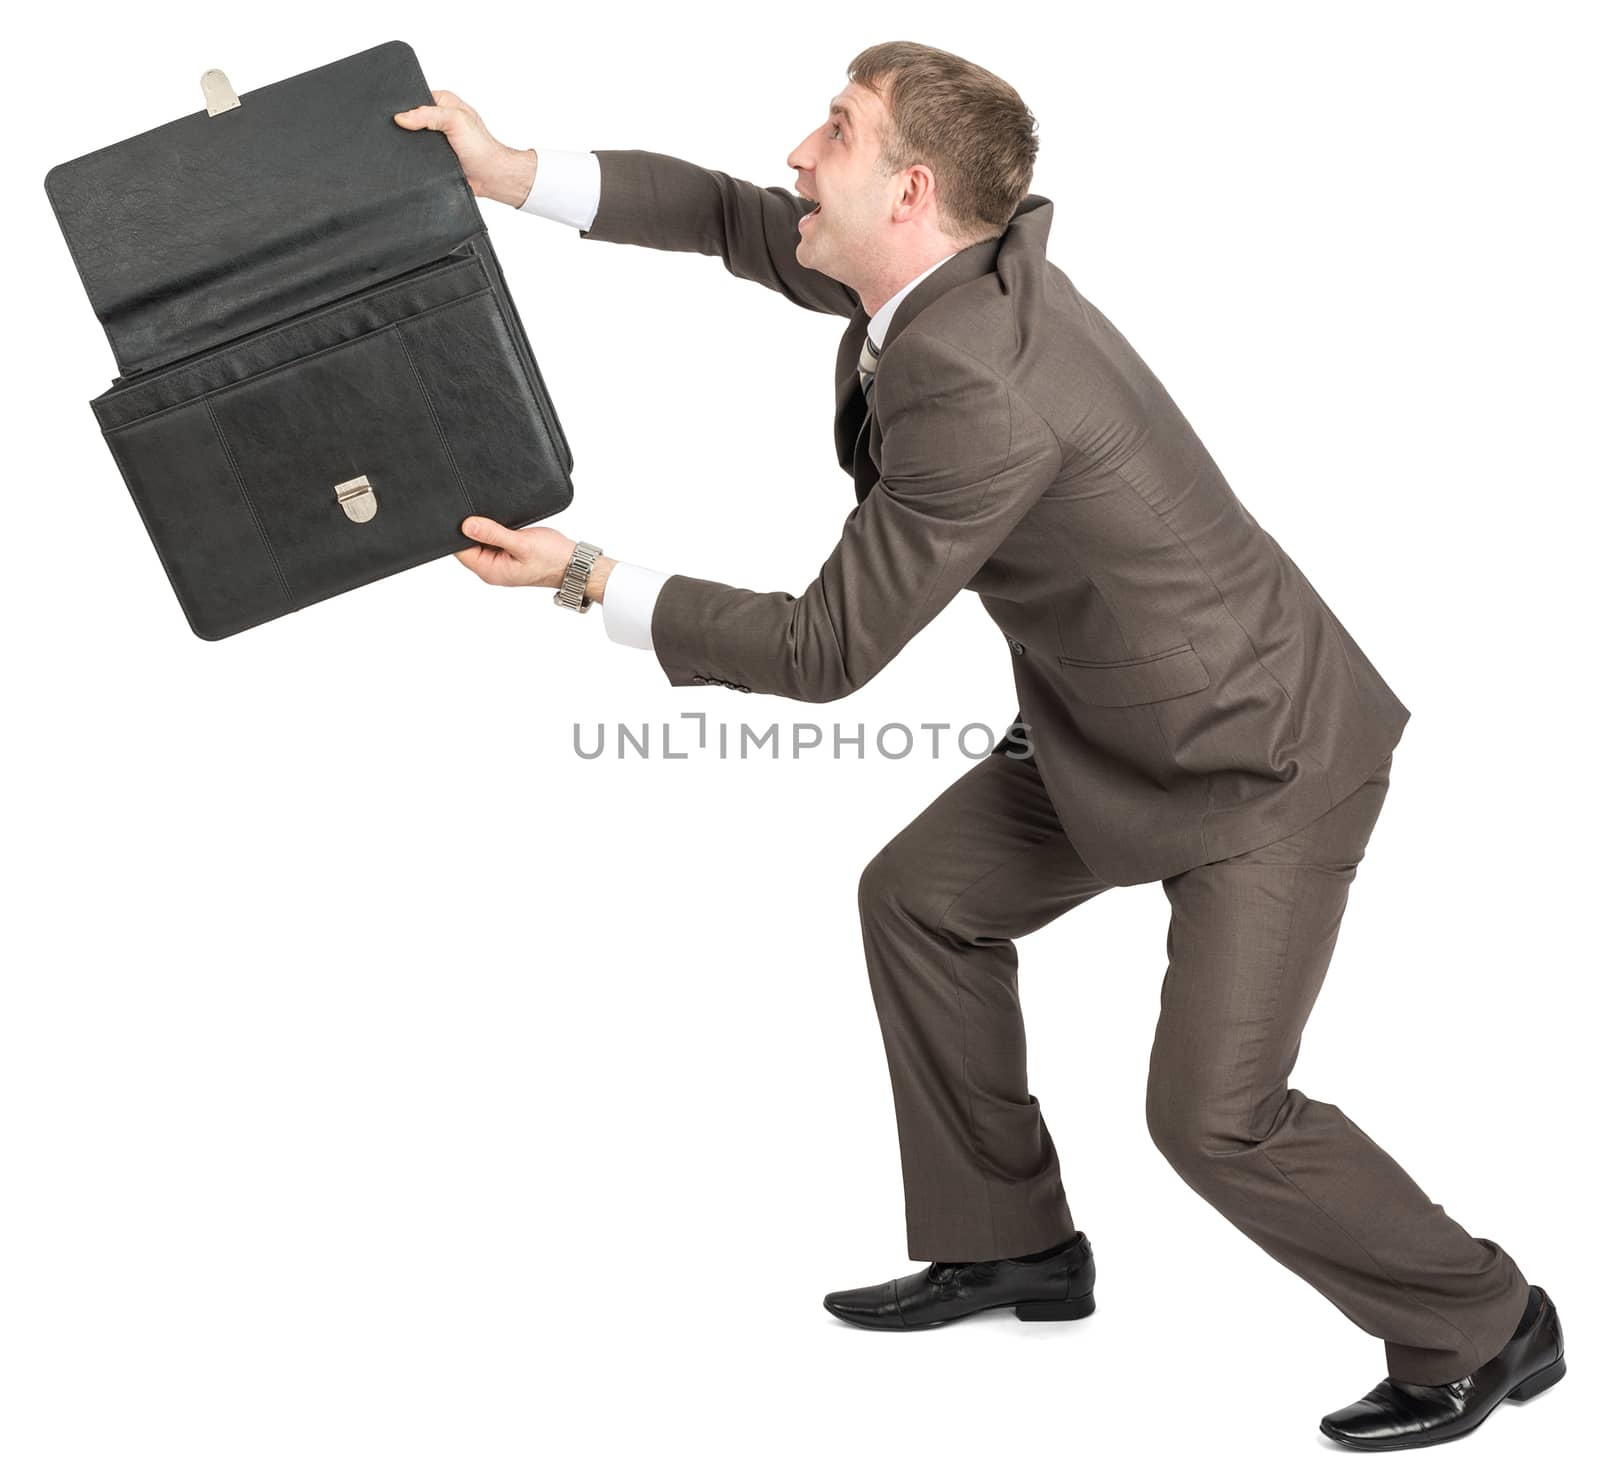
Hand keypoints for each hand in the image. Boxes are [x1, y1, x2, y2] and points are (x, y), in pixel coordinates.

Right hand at [393, 90, 536, 206]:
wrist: (491, 177)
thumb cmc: (481, 147)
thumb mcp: (455, 120)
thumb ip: (428, 115)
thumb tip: (401, 117)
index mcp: (443, 102)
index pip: (415, 98)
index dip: (404, 105)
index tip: (394, 113)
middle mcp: (438, 119)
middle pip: (411, 120)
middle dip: (407, 127)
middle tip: (403, 133)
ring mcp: (435, 139)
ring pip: (412, 140)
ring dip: (411, 146)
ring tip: (411, 148)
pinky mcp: (434, 157)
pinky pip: (418, 156)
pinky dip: (415, 159)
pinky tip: (414, 161)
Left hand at [455, 516, 573, 588]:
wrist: (574, 563)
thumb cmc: (552, 558)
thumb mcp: (521, 543)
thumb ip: (493, 534)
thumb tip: (466, 525)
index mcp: (490, 571)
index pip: (460, 551)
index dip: (459, 532)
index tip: (465, 516)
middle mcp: (491, 569)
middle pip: (468, 546)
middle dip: (472, 529)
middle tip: (484, 515)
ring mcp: (500, 563)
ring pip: (481, 542)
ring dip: (486, 529)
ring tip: (500, 522)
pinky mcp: (507, 555)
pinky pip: (493, 541)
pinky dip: (496, 531)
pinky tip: (505, 525)